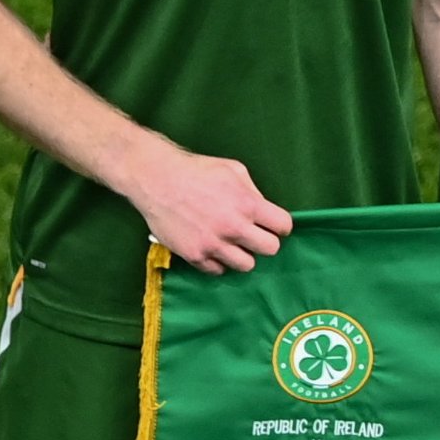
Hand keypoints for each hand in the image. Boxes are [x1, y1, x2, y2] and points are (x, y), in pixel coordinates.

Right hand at [122, 142, 290, 272]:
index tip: (272, 225)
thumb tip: (264, 211)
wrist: (156, 178)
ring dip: (243, 254)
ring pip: (247, 265)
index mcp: (248, 204)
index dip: (280, 226)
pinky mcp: (195, 256)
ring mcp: (214, 244)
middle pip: (270, 249)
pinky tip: (212, 247)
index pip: (283, 226)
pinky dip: (218, 261)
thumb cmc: (196, 170)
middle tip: (253, 235)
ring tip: (232, 243)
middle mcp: (233, 227)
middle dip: (265, 241)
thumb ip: (253, 192)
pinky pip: (218, 270)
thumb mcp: (234, 170)